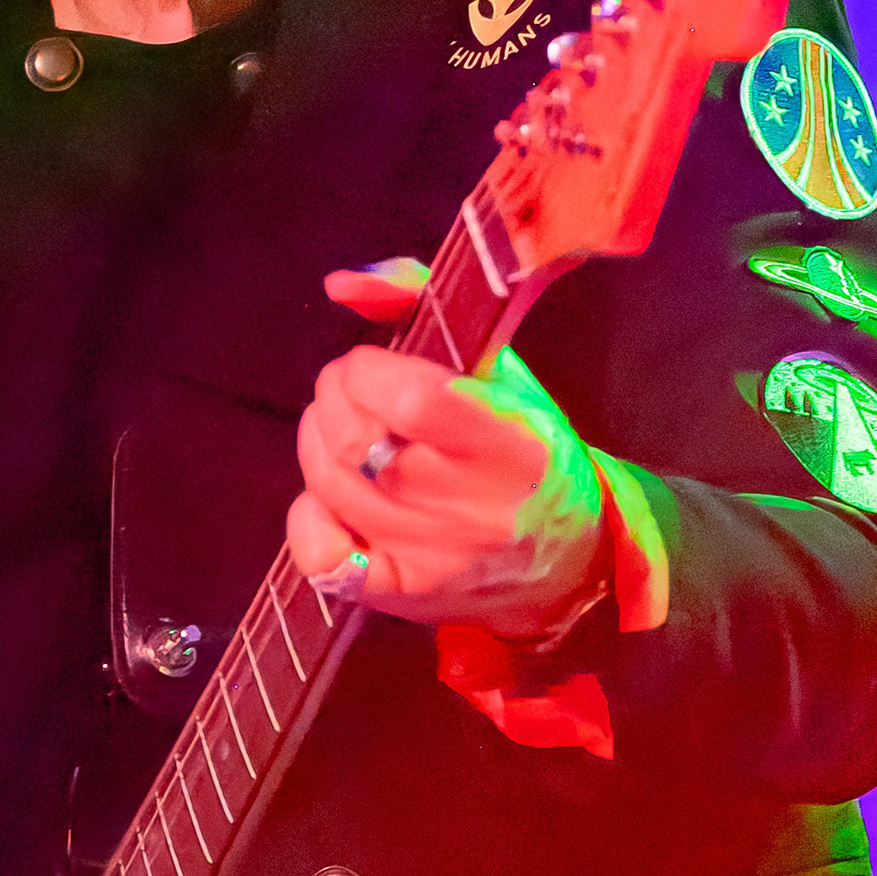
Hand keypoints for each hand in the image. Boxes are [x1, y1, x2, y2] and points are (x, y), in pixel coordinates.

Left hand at [286, 261, 605, 639]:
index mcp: (509, 444)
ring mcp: (432, 555)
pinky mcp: (401, 592)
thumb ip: (424, 305)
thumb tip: (342, 283)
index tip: (376, 367)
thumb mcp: (503, 374)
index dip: (368, 371)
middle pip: (355, 440)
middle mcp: (471, 506)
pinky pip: (320, 554)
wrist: (566, 565)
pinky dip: (309, 516)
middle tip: (353, 393)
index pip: (411, 400)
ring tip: (344, 430)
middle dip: (335, 397)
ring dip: (318, 441)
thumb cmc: (528, 454)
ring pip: (329, 484)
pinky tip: (333, 498)